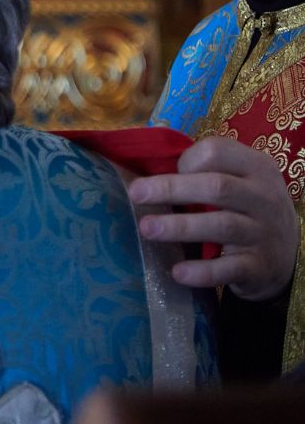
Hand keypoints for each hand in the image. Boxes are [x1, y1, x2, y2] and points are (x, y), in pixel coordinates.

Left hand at [127, 136, 300, 301]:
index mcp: (255, 167)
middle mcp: (263, 197)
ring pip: (221, 225)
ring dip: (179, 227)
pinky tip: (177, 271)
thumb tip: (142, 169)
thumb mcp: (239, 180)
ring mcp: (263, 233)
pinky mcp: (259, 266)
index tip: (167, 171)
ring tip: (146, 228)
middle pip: (216, 187)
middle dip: (171, 189)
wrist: (287, 254)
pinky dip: (202, 271)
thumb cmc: (246, 208)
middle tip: (136, 194)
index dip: (187, 160)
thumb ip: (204, 171)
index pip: (218, 152)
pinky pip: (229, 268)